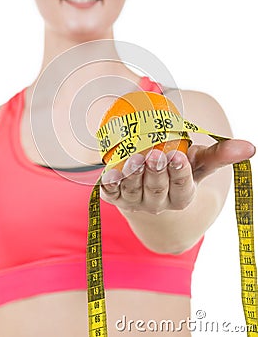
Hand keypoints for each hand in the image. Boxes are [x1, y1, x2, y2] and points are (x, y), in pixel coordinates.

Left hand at [100, 139, 254, 214]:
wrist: (150, 187)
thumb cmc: (178, 169)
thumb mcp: (198, 161)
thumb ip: (220, 155)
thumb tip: (250, 147)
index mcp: (181, 196)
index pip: (182, 187)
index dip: (179, 172)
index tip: (178, 155)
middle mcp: (159, 204)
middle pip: (158, 190)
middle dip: (156, 172)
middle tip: (155, 153)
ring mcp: (136, 202)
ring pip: (134, 192)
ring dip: (133, 176)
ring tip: (134, 159)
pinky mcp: (116, 198)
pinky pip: (111, 194)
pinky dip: (109, 186)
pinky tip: (108, 174)